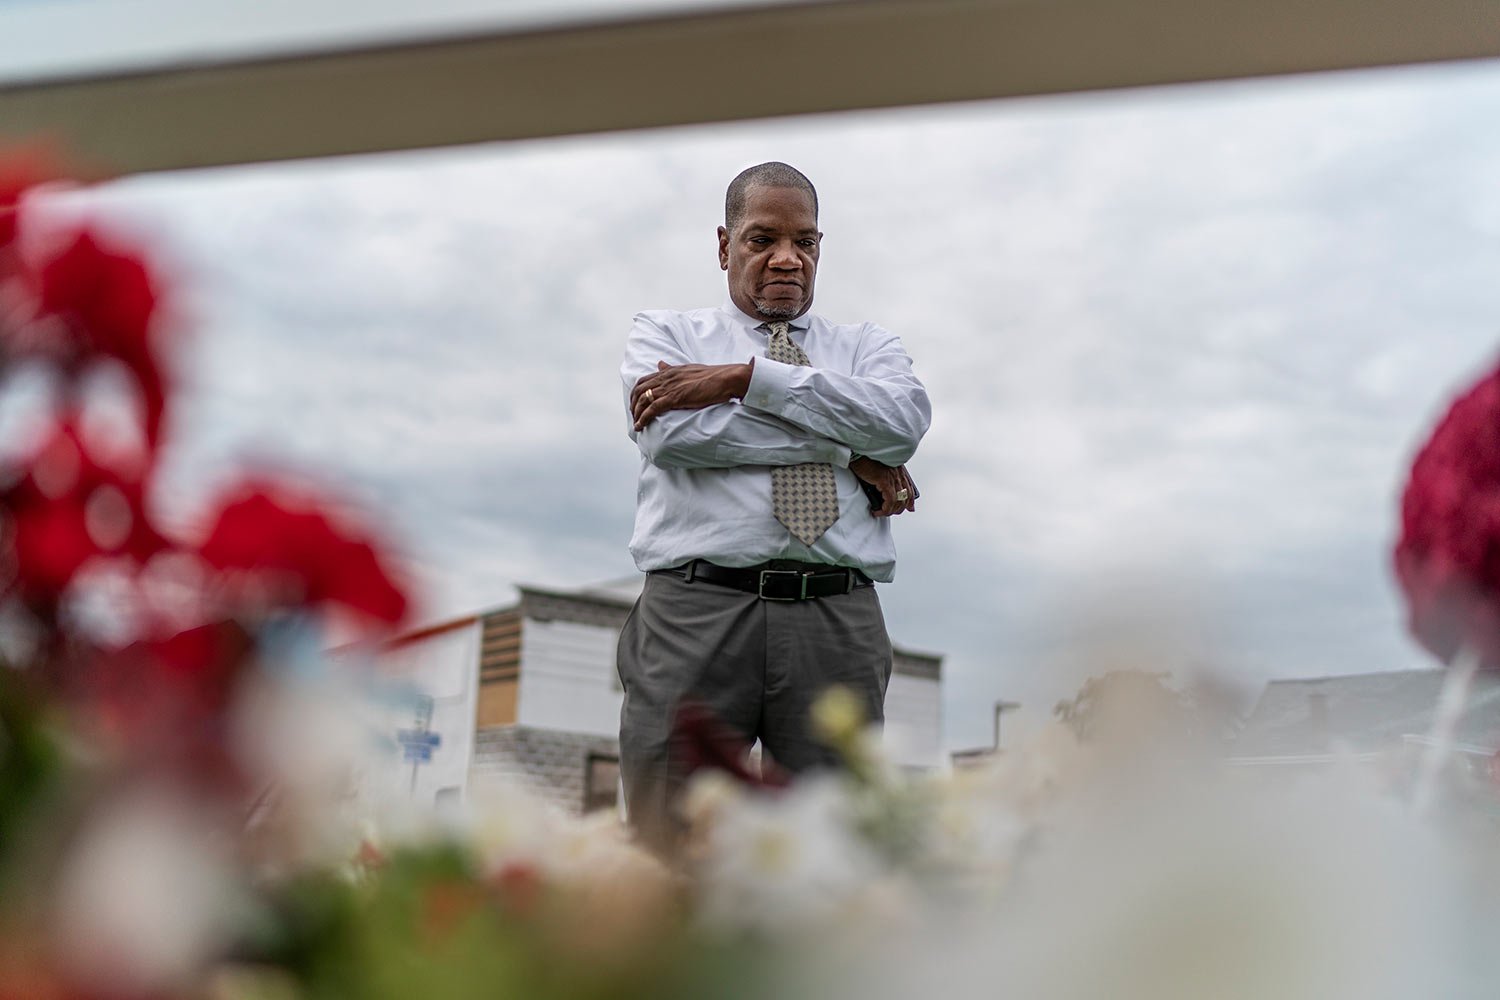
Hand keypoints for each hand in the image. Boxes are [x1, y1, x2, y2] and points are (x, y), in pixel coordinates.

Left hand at [631, 360, 752, 430]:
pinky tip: (640, 426)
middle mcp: (666, 377)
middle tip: (634, 415)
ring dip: (636, 413)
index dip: (636, 392)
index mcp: (669, 371)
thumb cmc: (712, 375)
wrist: (725, 379)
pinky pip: (652, 409)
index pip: (644, 380)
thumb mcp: (688, 368)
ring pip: (643, 400)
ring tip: (636, 424)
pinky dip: (643, 418)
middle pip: (639, 390)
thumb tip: (660, 364)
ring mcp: (669, 388)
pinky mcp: (674, 398)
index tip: (635, 402)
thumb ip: (672, 368)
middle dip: (633, 404)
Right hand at [849, 456, 917, 516]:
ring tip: (882, 513)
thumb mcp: (878, 469)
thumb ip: (884, 478)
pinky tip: (878, 510)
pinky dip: (885, 509)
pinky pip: (890, 500)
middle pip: (906, 496)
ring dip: (890, 510)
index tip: (909, 507)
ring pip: (898, 501)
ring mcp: (892, 476)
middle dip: (899, 508)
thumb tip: (882, 492)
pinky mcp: (885, 480)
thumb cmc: (864, 458)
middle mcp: (898, 473)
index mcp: (898, 469)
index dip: (910, 500)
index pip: (909, 487)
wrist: (857, 452)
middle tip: (890, 513)